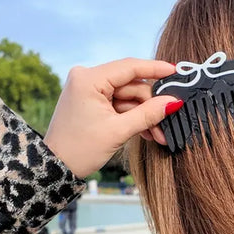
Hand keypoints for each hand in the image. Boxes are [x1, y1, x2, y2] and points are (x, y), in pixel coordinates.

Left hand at [43, 57, 181, 178]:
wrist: (56, 167)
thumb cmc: (81, 149)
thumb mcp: (118, 131)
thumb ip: (148, 114)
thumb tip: (174, 101)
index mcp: (89, 79)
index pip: (129, 67)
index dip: (156, 69)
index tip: (176, 71)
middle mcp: (87, 78)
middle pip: (131, 85)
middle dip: (151, 106)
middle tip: (168, 123)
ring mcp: (88, 89)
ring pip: (127, 97)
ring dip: (144, 116)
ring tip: (158, 135)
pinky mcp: (91, 101)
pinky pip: (118, 104)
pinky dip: (132, 118)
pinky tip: (147, 132)